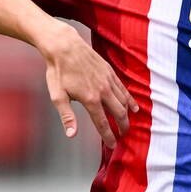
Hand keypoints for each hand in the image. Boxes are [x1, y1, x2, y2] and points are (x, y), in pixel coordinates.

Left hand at [43, 28, 134, 148]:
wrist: (65, 46)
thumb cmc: (58, 71)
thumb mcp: (57, 96)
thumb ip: (67, 116)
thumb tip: (72, 134)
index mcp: (90, 99)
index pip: (102, 123)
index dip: (109, 136)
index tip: (112, 145)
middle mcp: (103, 91)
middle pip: (119, 114)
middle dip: (122, 127)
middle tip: (123, 135)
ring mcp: (108, 81)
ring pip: (124, 101)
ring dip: (127, 115)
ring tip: (128, 124)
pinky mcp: (110, 72)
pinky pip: (124, 89)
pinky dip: (130, 99)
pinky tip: (133, 106)